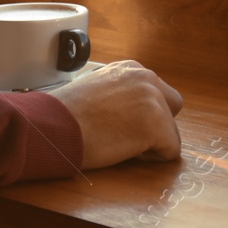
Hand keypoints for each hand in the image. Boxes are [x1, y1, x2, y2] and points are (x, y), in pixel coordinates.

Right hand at [48, 60, 184, 168]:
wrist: (55, 124)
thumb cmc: (66, 113)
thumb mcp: (96, 87)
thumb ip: (119, 92)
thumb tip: (131, 109)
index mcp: (131, 68)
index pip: (157, 93)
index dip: (141, 113)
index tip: (119, 120)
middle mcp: (147, 78)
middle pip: (172, 109)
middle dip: (155, 124)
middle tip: (123, 132)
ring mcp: (154, 101)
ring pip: (170, 132)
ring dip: (149, 142)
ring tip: (116, 140)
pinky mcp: (158, 126)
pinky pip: (170, 152)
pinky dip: (150, 159)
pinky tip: (122, 149)